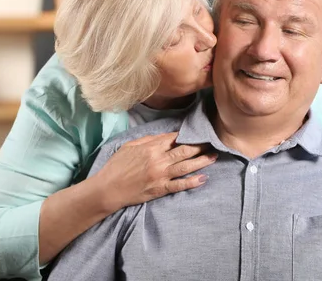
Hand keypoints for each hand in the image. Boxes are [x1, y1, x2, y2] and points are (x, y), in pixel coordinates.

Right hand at [95, 132, 216, 211]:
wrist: (108, 189)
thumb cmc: (116, 166)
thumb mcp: (129, 146)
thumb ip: (147, 139)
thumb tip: (164, 136)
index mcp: (151, 147)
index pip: (174, 138)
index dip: (187, 135)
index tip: (197, 132)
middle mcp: (158, 160)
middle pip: (184, 150)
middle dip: (200, 145)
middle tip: (212, 141)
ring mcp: (161, 175)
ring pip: (186, 166)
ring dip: (202, 161)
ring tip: (214, 156)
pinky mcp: (160, 189)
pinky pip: (179, 185)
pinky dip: (192, 182)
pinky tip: (203, 178)